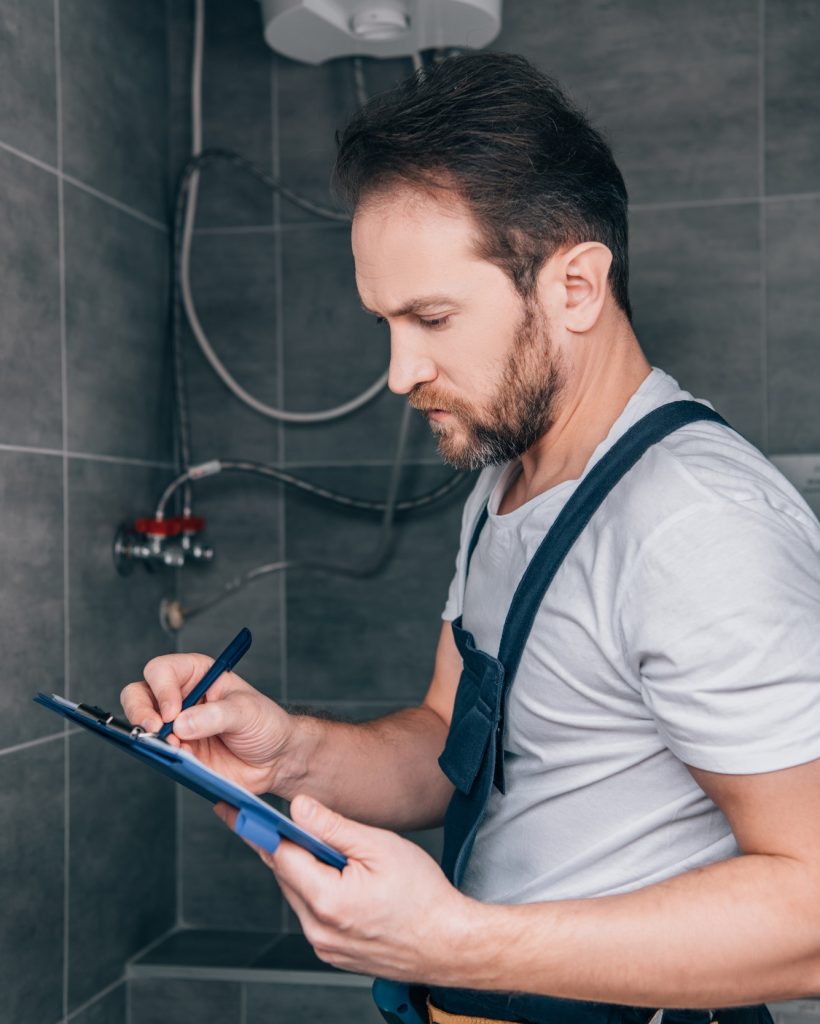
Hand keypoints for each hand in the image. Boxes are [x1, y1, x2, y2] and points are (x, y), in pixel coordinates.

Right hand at [121, 653, 292, 794]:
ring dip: (150, 737)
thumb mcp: (247, 711)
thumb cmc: (265, 723)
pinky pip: (156, 753)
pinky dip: (162, 757)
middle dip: (141, 712)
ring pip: (140, 725)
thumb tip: (181, 724)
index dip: (162, 689)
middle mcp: (180, 696)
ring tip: (174, 747)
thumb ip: (216, 715)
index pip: (162, 671)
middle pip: (139, 694)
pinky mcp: (177, 752)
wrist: (276, 759)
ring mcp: (175, 726)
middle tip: (156, 730)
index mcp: (197, 674)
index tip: (173, 712)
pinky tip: (181, 759)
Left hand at [216, 795, 477, 984]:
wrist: (448, 943)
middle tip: (276, 818)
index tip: (235, 811)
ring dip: (302, 869)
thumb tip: (298, 807)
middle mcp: (319, 930)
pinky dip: (316, 890)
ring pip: (298, 895)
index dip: (261, 829)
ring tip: (323, 847)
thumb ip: (333, 827)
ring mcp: (324, 946)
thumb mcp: (380, 847)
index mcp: (328, 901)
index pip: (281, 856)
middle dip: (284, 846)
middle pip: (286, 875)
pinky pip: (312, 913)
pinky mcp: (332, 953)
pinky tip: (337, 876)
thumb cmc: (423, 895)